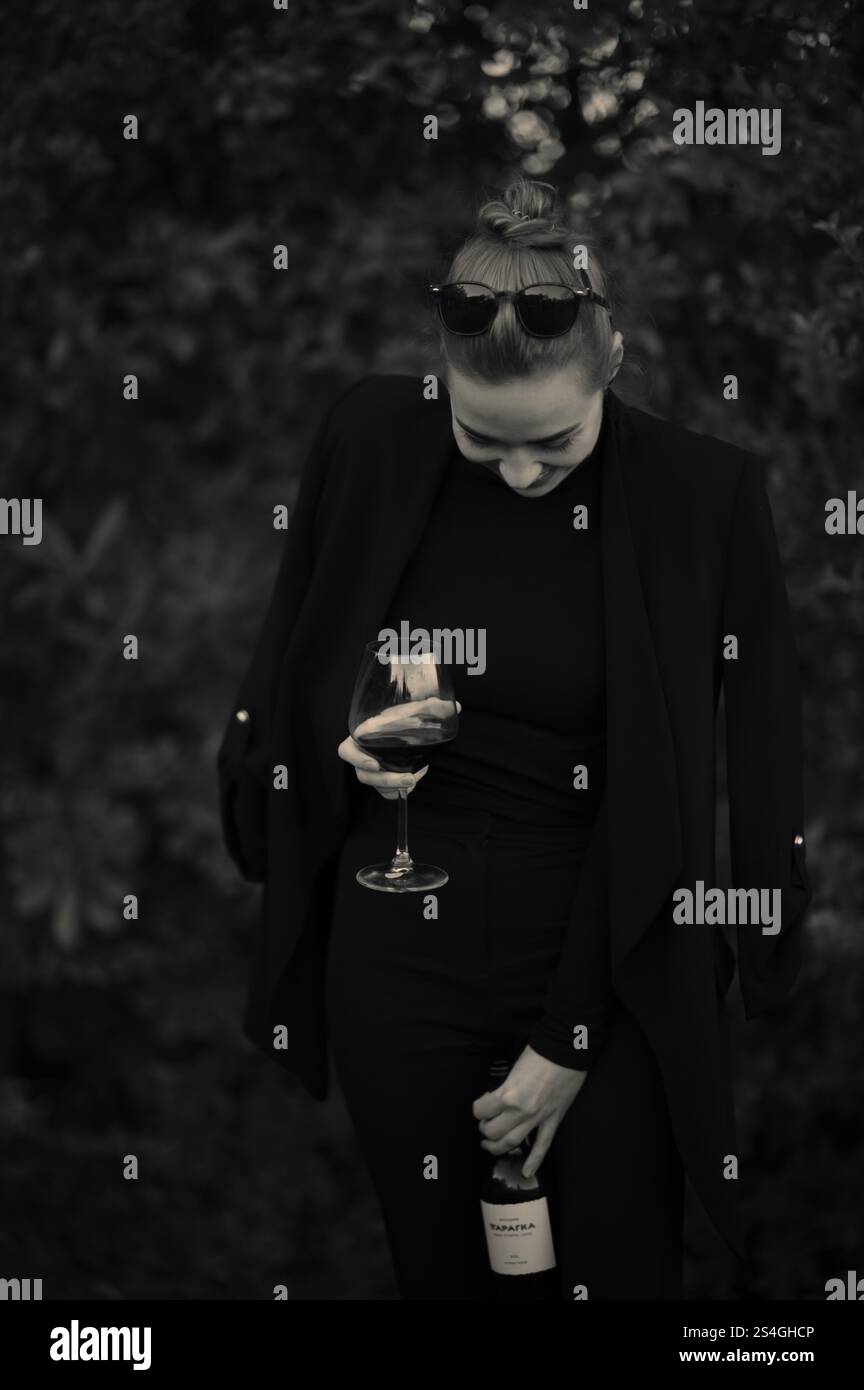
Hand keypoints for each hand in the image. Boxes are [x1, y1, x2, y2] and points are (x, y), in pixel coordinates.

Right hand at [337, 699, 460, 799]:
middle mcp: (363, 755)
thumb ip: (429, 707)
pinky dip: (398, 791)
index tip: (375, 764)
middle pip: (364, 776)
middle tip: (410, 779)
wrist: (402, 729)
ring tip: (414, 779)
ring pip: (376, 786)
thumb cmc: (399, 718)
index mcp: (363, 737)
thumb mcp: (411, 711)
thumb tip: (456, 706)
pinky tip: (412, 782)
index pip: (346, 751)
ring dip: (395, 786)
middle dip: (387, 780)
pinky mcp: (380, 780)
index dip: (357, 760)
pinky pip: (384, 793)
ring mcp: (370, 770)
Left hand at [472, 1043, 586, 1178]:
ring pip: (512, 1142)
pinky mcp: (554, 1120)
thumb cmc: (539, 1052)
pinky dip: (534, 1161)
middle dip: (485, 1129)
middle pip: (493, 1131)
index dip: (479, 1107)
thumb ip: (504, 1086)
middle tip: (485, 1123)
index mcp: (508, 1094)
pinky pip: (543, 1145)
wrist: (567, 1049)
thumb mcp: (513, 1068)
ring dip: (497, 1147)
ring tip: (490, 1145)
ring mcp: (538, 1118)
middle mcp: (521, 1110)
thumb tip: (496, 1097)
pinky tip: (526, 1173)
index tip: (482, 1103)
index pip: (481, 1110)